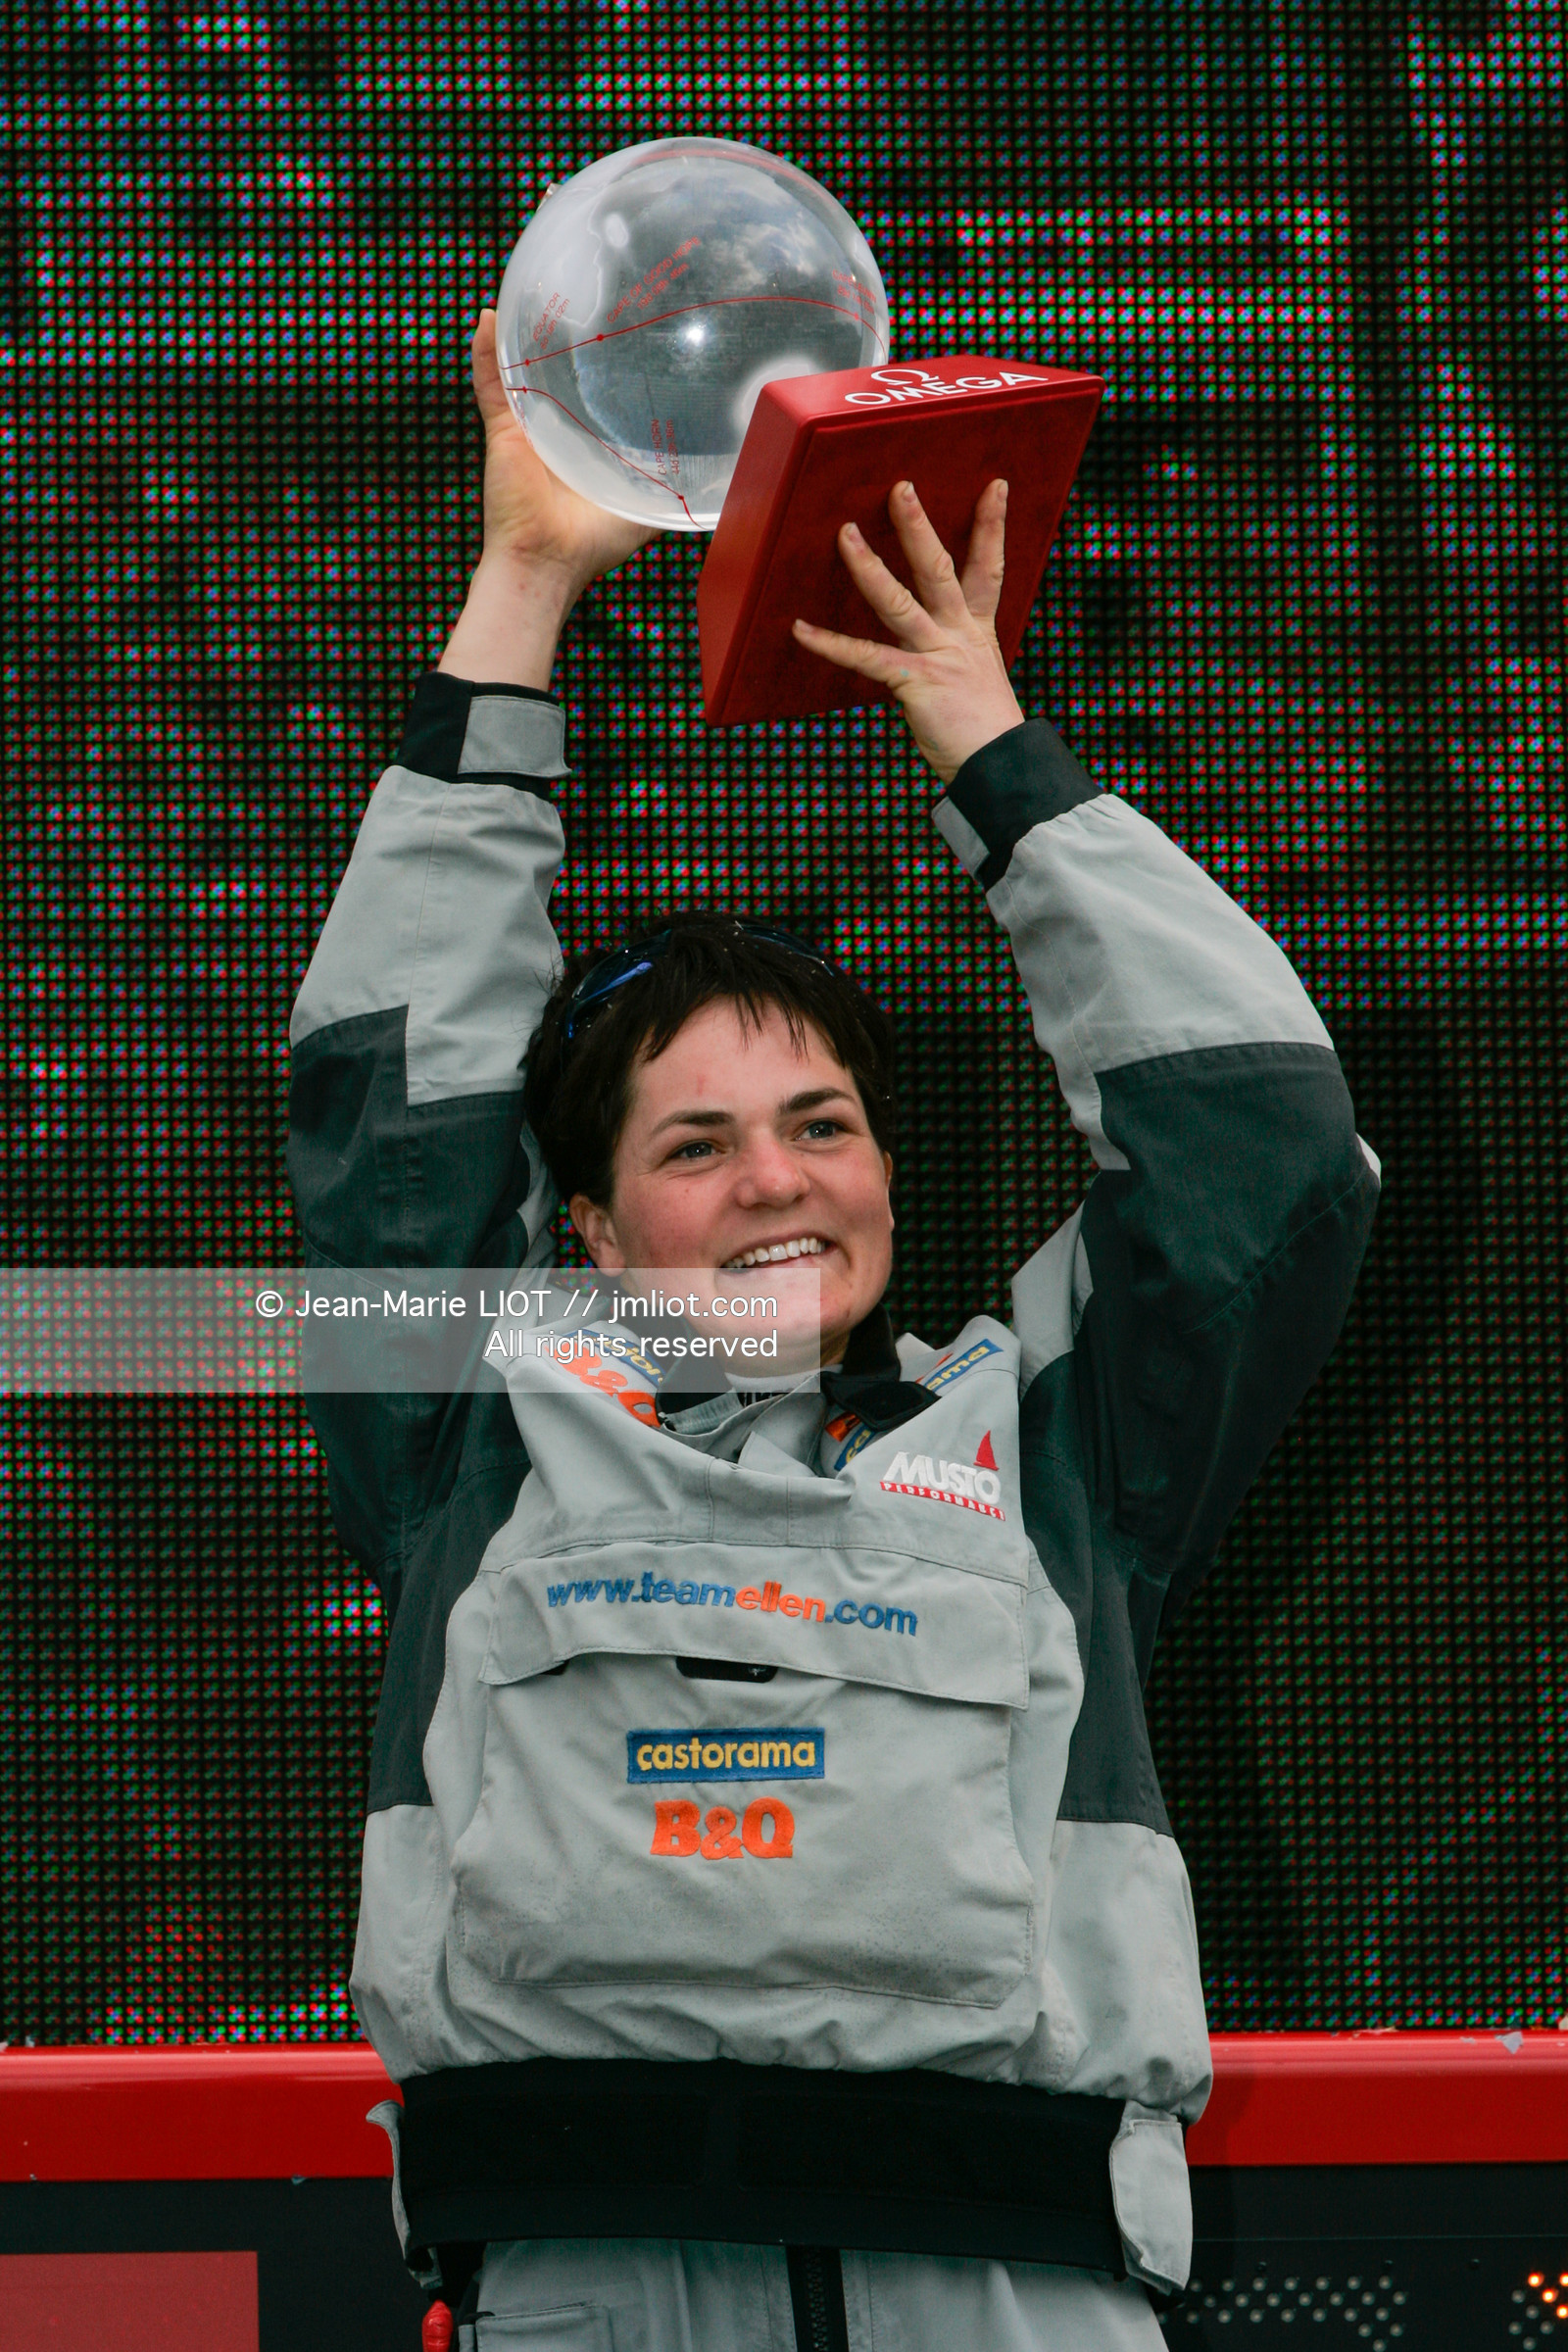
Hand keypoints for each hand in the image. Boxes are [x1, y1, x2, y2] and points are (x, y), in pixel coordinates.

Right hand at [467, 307, 655, 595]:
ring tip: (533, 298)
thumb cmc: (592, 546)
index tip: (631, 342)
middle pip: (560, 383)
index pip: (597, 404)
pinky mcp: (504, 432)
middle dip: (566, 347)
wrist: (544, 562)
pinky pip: (492, 385)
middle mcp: (556, 437)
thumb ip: (674, 493)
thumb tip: (716, 480)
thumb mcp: (645, 515)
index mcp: (584, 452)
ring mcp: (527, 432)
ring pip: (523, 376)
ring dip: (523, 340)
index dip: (611, 376)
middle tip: (585, 308)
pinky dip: (487, 354)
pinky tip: (492, 319)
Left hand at [791, 479, 1023, 783]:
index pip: (988, 568)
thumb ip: (958, 655)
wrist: (999, 765)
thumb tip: (936, 649)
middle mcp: (959, 634)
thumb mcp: (977, 680)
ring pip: (899, 601)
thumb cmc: (985, 730)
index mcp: (977, 631)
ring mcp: (938, 655)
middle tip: (901, 487)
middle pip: (939, 569)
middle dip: (919, 527)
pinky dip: (830, 644)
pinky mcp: (914, 682)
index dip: (991, 525)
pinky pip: (865, 658)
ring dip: (869, 567)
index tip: (994, 486)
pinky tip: (800, 629)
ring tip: (846, 534)